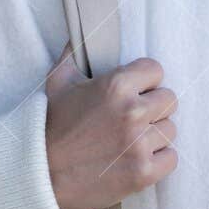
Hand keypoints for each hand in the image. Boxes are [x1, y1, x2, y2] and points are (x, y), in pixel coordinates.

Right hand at [44, 41, 178, 208]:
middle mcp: (132, 112)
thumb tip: (78, 35)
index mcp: (116, 85)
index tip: (134, 92)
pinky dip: (158, 160)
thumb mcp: (57, 82)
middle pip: (169, 100)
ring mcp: (139, 144)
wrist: (38, 173)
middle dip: (152, 108)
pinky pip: (171, 159)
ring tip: (131, 141)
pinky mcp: (143, 173)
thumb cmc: (48, 127)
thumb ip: (72, 54)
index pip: (156, 70)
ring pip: (170, 130)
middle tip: (133, 119)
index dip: (144, 81)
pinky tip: (137, 159)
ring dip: (154, 135)